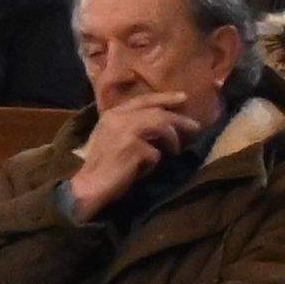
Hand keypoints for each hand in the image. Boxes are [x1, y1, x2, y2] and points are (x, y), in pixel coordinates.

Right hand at [61, 94, 200, 218]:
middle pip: (157, 112)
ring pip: (161, 126)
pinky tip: (146, 170)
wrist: (89, 185)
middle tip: (195, 126)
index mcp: (112, 113)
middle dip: (179, 119)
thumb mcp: (113, 138)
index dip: (164, 97)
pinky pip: (155, 153)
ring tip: (175, 151)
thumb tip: (161, 125)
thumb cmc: (102, 164)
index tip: (183, 97)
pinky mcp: (133, 148)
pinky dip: (154, 162)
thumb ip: (131, 127)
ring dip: (172, 140)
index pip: (143, 99)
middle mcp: (118, 118)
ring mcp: (125, 131)